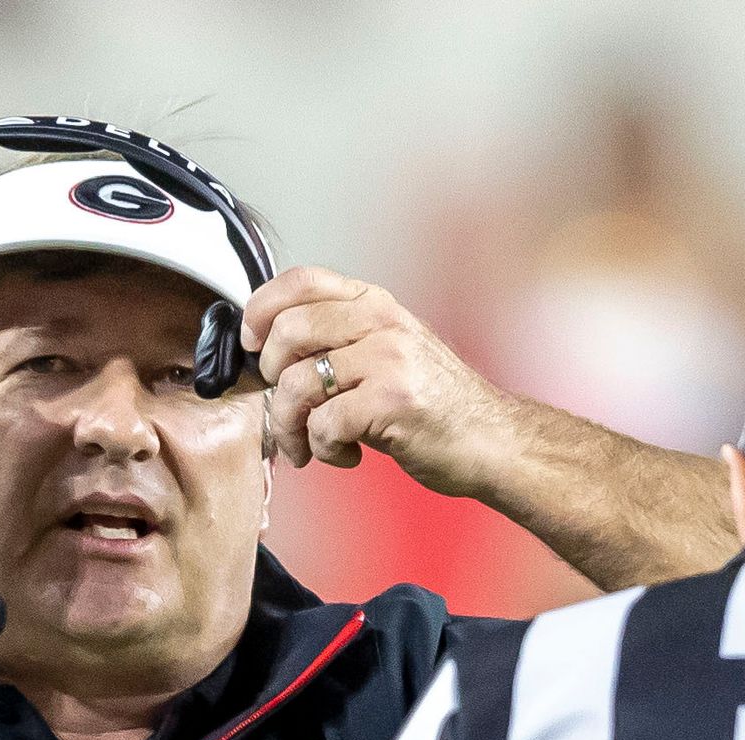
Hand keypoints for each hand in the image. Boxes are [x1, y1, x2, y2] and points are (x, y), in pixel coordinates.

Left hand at [244, 268, 516, 494]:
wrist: (492, 440)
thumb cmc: (437, 404)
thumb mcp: (390, 350)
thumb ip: (341, 337)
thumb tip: (271, 347)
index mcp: (376, 303)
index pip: (300, 280)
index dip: (261, 310)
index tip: (252, 344)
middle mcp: (381, 322)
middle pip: (287, 332)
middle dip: (270, 378)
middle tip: (288, 406)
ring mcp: (388, 360)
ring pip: (296, 385)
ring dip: (290, 427)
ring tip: (310, 446)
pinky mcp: (391, 403)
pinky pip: (323, 425)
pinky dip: (323, 450)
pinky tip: (346, 454)